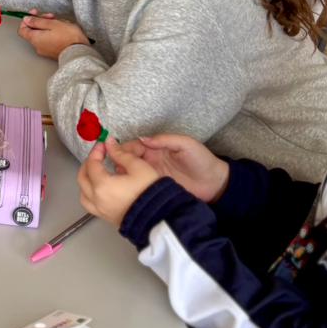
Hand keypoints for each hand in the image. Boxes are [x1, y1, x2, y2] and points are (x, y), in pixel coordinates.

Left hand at [17, 13, 88, 60]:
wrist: (80, 52)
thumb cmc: (68, 37)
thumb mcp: (52, 24)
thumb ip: (37, 21)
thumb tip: (26, 20)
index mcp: (35, 39)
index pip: (22, 29)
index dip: (27, 20)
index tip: (35, 13)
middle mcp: (37, 46)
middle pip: (33, 31)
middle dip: (41, 21)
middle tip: (51, 16)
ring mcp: (45, 51)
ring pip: (42, 35)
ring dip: (48, 26)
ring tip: (60, 22)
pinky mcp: (53, 53)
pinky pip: (48, 40)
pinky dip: (52, 34)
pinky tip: (62, 30)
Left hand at [77, 139, 162, 228]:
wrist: (161, 217)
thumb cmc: (151, 193)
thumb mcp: (138, 167)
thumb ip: (121, 154)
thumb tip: (110, 144)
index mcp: (102, 185)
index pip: (92, 164)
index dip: (96, 152)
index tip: (103, 145)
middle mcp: (98, 200)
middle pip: (82, 178)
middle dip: (88, 164)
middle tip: (97, 157)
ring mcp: (102, 211)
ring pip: (83, 194)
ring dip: (86, 181)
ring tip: (95, 173)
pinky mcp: (108, 218)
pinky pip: (91, 205)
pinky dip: (91, 195)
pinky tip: (101, 189)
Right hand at [114, 134, 229, 202]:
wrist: (215, 184)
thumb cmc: (202, 160)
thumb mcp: (186, 144)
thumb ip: (165, 140)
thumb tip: (142, 138)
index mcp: (157, 148)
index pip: (135, 146)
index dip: (124, 148)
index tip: (114, 153)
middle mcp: (152, 161)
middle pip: (129, 159)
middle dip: (118, 161)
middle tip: (112, 168)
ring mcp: (153, 175)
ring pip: (132, 173)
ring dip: (122, 174)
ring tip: (115, 179)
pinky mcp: (156, 188)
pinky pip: (140, 186)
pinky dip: (131, 186)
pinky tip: (124, 189)